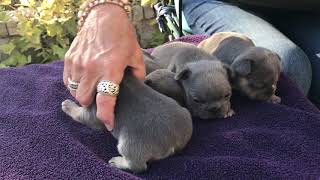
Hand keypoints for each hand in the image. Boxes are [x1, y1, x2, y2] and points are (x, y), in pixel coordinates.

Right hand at [63, 4, 144, 130]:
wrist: (104, 16)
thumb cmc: (123, 36)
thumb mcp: (136, 56)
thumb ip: (138, 75)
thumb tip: (138, 89)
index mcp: (110, 69)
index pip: (105, 100)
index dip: (105, 116)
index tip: (108, 124)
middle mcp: (91, 69)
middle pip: (84, 100)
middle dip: (92, 105)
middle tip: (100, 100)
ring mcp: (78, 63)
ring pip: (74, 91)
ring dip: (83, 95)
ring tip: (93, 89)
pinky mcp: (70, 58)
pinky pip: (67, 80)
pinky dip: (74, 84)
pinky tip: (85, 80)